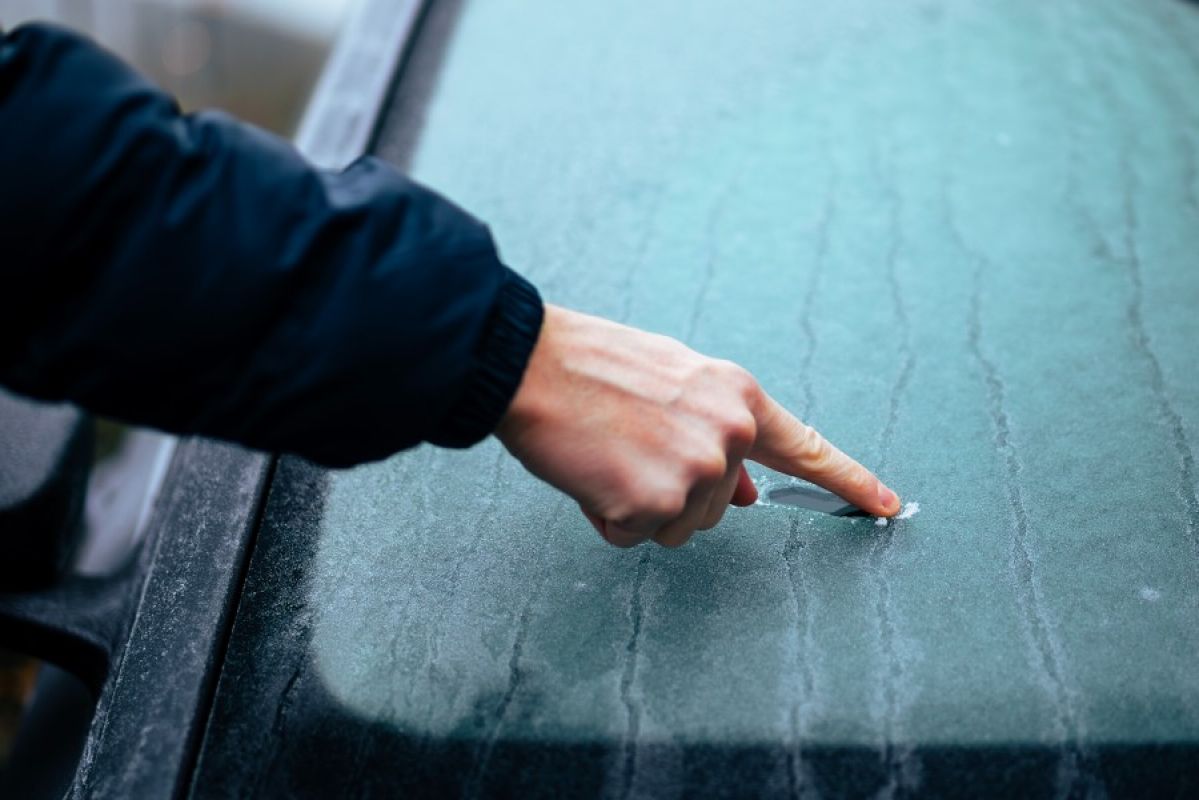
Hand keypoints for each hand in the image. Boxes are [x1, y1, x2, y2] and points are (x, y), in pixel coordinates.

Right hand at [495, 305, 900, 547]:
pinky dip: (607, 515)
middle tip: (630, 445)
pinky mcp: (653, 504)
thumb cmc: (595, 365)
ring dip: (640, 504)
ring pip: (678, 526)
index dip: (852, 481)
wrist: (530, 362)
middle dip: (677, 490)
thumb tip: (749, 495)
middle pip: (720, 507)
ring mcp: (695, 472)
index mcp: (740, 397)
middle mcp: (729, 435)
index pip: (809, 451)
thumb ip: (721, 432)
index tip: (889, 506)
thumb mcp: (676, 384)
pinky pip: (635, 535)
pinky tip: (591, 472)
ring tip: (608, 454)